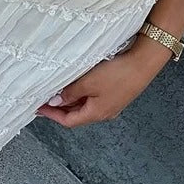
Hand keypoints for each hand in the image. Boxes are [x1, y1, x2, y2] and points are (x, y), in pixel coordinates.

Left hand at [35, 38, 172, 127]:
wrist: (144, 62)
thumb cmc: (119, 73)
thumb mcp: (88, 83)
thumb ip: (70, 93)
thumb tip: (57, 101)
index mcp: (97, 113)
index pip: (68, 121)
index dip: (52, 115)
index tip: (39, 108)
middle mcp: (105, 112)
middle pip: (76, 115)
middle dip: (60, 108)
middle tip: (45, 98)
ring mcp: (112, 103)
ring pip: (85, 105)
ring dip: (71, 100)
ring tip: (58, 90)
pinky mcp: (117, 93)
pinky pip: (94, 98)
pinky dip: (82, 94)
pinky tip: (78, 84)